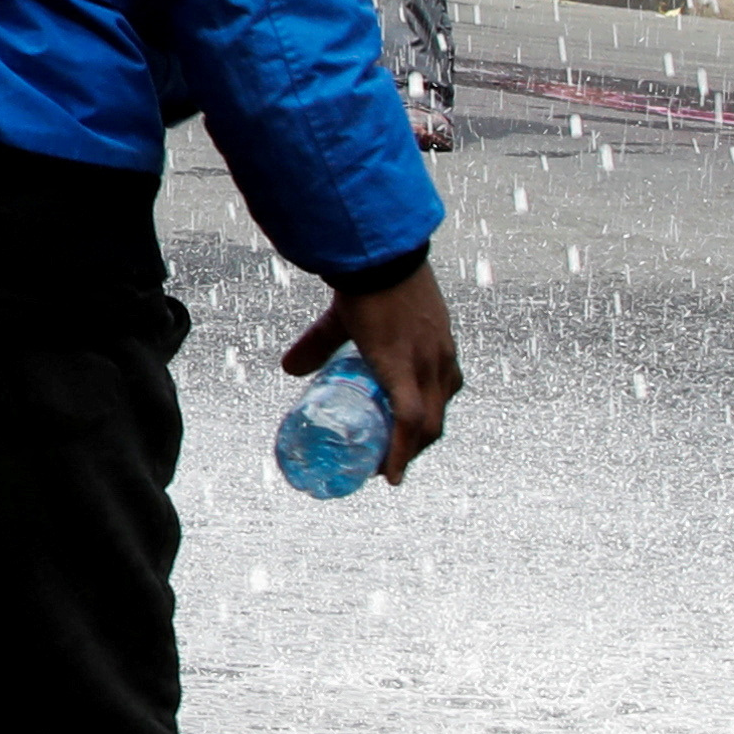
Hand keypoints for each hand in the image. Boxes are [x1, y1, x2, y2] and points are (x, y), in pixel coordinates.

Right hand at [289, 259, 459, 483]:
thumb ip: (321, 342)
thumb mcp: (348, 319)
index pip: (444, 393)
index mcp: (439, 348)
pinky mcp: (406, 371)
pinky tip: (389, 474)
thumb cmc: (366, 279)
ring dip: (407, 453)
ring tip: (382, 469)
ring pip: (427, 426)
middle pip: (438, 418)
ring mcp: (428, 368)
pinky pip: (408, 422)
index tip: (407, 435)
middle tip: (387, 460)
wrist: (376, 258)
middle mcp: (442, 362)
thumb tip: (289, 368)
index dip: (427, 420)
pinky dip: (400, 452)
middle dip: (415, 445)